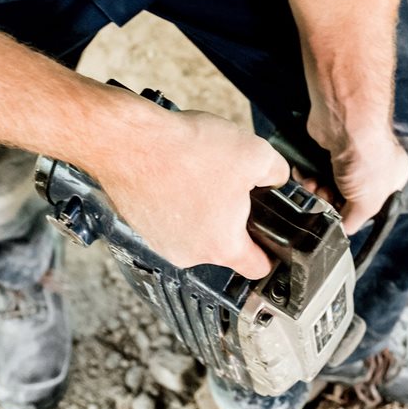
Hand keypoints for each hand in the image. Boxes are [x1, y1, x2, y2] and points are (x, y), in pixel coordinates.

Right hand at [86, 95, 289, 279]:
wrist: (130, 141)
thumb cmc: (184, 152)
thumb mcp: (254, 153)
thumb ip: (276, 172)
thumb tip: (278, 177)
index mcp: (222, 246)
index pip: (258, 268)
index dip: (272, 252)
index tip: (273, 240)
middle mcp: (189, 253)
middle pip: (225, 244)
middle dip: (234, 217)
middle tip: (233, 185)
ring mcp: (161, 242)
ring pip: (196, 230)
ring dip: (203, 207)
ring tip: (201, 174)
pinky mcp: (140, 225)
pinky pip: (170, 218)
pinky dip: (176, 200)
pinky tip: (178, 174)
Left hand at [306, 118, 407, 234]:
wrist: (346, 124)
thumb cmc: (368, 161)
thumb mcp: (367, 204)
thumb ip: (354, 222)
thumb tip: (341, 232)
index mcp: (392, 177)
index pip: (371, 205)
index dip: (353, 213)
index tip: (339, 218)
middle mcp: (373, 164)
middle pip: (345, 194)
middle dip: (330, 201)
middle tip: (323, 199)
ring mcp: (349, 153)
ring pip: (326, 182)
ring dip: (316, 190)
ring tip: (313, 187)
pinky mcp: (326, 145)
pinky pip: (313, 168)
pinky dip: (306, 175)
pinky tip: (305, 176)